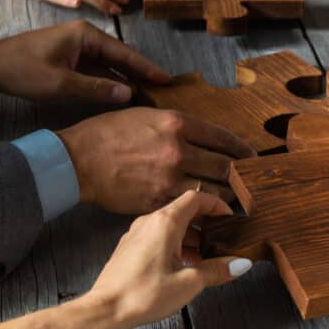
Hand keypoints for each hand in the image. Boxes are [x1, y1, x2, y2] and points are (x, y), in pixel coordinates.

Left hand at [0, 20, 169, 102]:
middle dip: (142, 73)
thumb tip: (129, 94)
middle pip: (122, 57)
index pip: (125, 53)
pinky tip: (125, 93)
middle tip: (164, 89)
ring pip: (112, 65)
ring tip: (151, 93)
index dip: (147, 67)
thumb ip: (96, 89)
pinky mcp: (73, 60)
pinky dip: (113, 82)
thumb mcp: (60, 83)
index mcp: (86, 35)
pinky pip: (99, 71)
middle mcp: (86, 38)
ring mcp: (80, 49)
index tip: (167, 79)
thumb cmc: (23, 70)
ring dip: (128, 79)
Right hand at [57, 107, 256, 213]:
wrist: (76, 160)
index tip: (253, 156)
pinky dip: (205, 211)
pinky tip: (212, 213)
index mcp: (177, 123)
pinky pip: (191, 208)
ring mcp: (170, 177)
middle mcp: (178, 149)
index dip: (243, 149)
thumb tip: (202, 135)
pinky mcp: (159, 200)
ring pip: (214, 190)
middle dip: (242, 176)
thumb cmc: (107, 134)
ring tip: (237, 199)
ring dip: (229, 196)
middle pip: (225, 166)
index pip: (223, 137)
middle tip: (252, 182)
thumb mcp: (145, 115)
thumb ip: (177, 125)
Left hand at [87, 191, 253, 328]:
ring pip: (171, 225)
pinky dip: (175, 245)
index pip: (196, 198)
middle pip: (184, 210)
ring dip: (191, 237)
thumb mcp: (189, 282)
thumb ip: (217, 269)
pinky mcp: (130, 248)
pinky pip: (158, 237)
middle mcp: (149, 222)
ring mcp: (137, 234)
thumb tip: (239, 264)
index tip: (228, 218)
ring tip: (205, 259)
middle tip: (220, 239)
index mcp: (166, 222)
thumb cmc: (142, 294)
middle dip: (206, 224)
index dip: (216, 205)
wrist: (105, 310)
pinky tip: (182, 266)